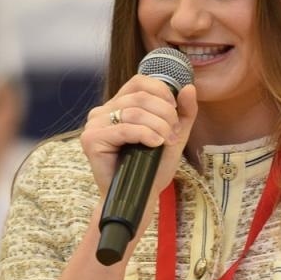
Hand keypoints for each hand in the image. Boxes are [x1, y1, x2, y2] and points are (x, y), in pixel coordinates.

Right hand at [80, 76, 198, 247]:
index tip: (175, 112)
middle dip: (164, 113)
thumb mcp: (174, 135)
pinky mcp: (91, 139)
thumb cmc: (152, 168)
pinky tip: (155, 144)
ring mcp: (94, 124)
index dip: (162, 92)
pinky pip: (123, 128)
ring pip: (133, 112)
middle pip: (140, 96)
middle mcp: (103, 110)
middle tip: (173, 133)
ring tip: (166, 141)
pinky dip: (145, 134)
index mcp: (119, 104)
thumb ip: (184, 112)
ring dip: (158, 125)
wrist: (139, 197)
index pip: (140, 82)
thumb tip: (189, 87)